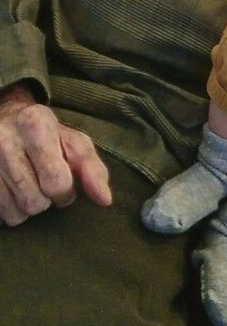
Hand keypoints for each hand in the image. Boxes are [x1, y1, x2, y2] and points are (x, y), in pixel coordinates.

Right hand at [0, 83, 111, 225]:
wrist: (6, 121)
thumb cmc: (48, 136)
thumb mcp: (74, 142)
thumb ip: (92, 169)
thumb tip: (105, 200)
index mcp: (35, 123)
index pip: (56, 181)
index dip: (66, 191)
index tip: (65, 182)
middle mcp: (5, 139)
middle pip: (34, 201)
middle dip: (47, 200)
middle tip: (46, 185)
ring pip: (16, 213)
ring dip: (28, 208)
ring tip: (30, 185)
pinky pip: (0, 216)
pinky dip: (11, 211)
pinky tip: (13, 191)